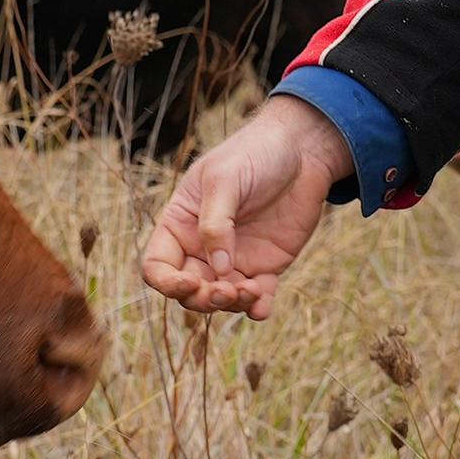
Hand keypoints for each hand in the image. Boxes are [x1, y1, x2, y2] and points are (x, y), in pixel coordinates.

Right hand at [139, 91, 347, 318]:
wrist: (301, 150)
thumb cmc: (254, 154)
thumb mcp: (225, 180)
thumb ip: (215, 223)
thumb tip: (218, 270)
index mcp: (180, 224)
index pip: (158, 266)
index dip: (167, 283)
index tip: (189, 283)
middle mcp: (202, 247)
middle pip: (188, 291)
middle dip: (202, 299)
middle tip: (226, 291)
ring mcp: (234, 259)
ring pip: (221, 300)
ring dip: (232, 305)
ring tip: (251, 290)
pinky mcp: (266, 266)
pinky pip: (256, 298)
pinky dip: (257, 308)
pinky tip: (262, 307)